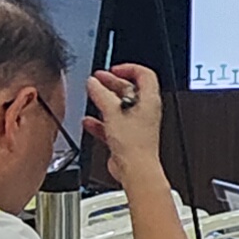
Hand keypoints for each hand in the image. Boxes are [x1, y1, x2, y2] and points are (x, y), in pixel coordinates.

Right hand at [82, 62, 167, 181]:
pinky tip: (89, 121)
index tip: (113, 69)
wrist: (135, 170)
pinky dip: (101, 121)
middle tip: (97, 79)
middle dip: (112, 83)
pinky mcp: (127, 137)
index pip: (144, 75)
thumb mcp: (113, 113)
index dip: (128, 68)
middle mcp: (145, 111)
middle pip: (129, 90)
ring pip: (120, 107)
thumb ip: (101, 95)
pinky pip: (113, 124)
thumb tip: (93, 82)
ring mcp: (137, 124)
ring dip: (105, 101)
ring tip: (91, 94)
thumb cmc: (134, 144)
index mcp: (149, 101)